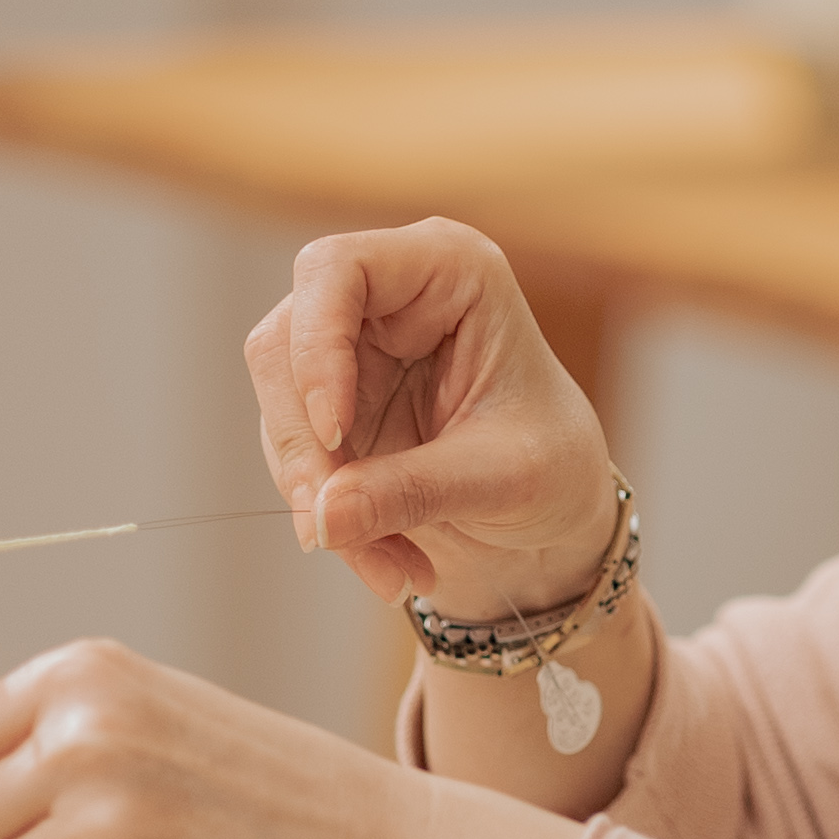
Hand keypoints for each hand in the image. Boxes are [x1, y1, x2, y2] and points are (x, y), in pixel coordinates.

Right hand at [244, 223, 619, 617]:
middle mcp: (387, 297)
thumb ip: (416, 490)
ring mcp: (350, 350)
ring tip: (391, 569)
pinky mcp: (330, 406)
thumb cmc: (556, 465)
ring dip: (318, 499)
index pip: (338, 270)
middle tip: (333, 530)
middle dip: (307, 449)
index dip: (317, 346)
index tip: (336, 432)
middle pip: (285, 346)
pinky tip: (388, 563)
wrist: (556, 509)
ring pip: (282, 411)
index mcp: (449, 271)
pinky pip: (295, 458)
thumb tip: (322, 518)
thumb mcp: (504, 480)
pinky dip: (329, 517)